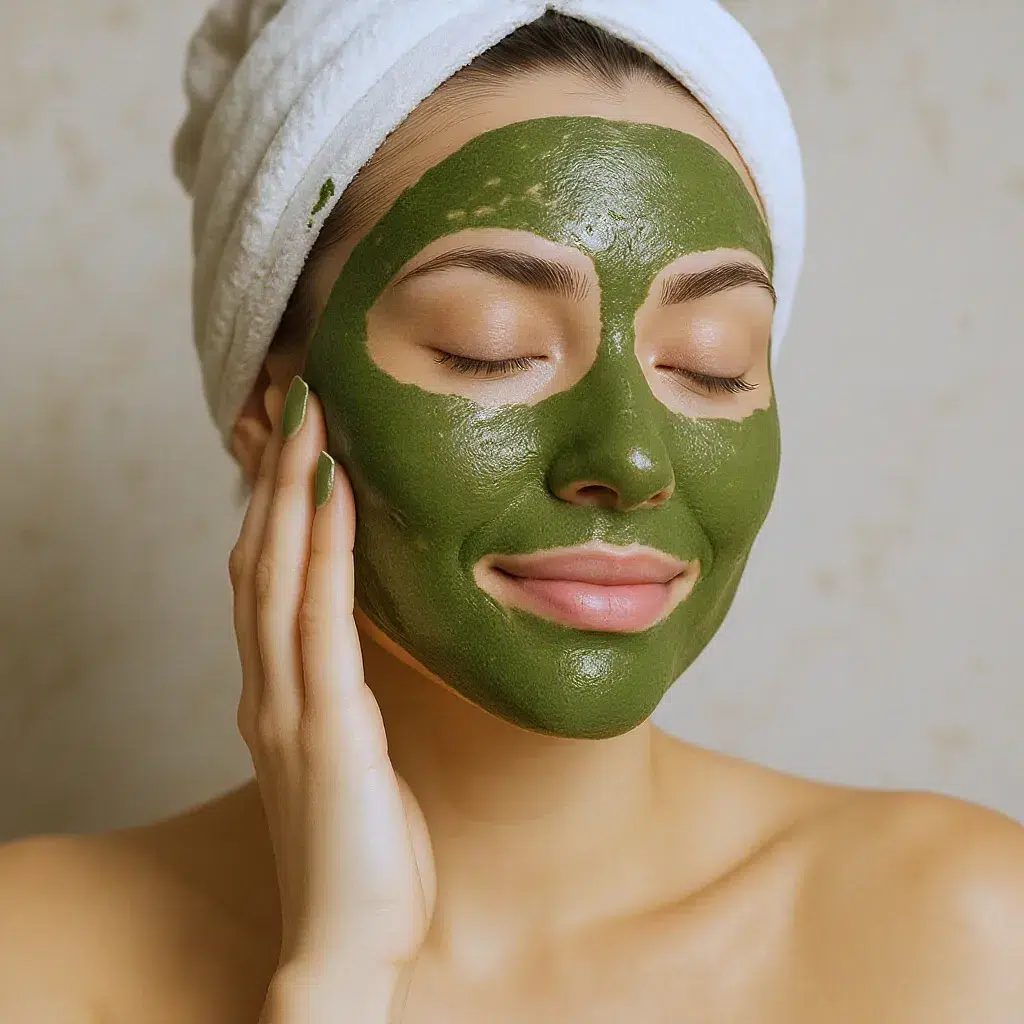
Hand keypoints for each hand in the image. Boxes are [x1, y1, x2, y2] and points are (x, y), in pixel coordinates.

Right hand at [228, 376, 435, 993]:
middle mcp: (270, 687)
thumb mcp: (356, 760)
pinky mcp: (325, 724)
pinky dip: (324, 549)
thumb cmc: (364, 854)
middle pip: (262, 557)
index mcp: (280, 694)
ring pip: (280, 572)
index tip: (300, 441)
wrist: (349, 941)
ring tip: (313, 417)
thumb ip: (351, 701)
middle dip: (277, 474)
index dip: (276, 505)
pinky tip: (336, 494)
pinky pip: (321, 617)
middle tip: (301, 398)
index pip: (268, 579)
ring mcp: (290, 704)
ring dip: (294, 489)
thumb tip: (377, 648)